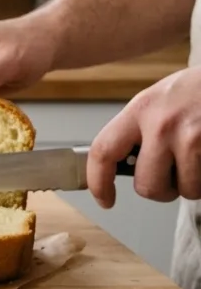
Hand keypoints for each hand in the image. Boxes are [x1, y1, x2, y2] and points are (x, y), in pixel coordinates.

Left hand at [88, 68, 200, 208]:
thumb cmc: (199, 89)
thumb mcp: (159, 98)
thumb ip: (139, 129)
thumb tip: (123, 164)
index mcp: (141, 109)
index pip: (103, 151)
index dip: (99, 182)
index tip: (104, 199)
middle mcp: (163, 124)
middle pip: (147, 186)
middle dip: (161, 190)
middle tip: (171, 178)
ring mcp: (193, 138)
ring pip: (186, 190)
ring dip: (193, 184)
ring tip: (198, 161)